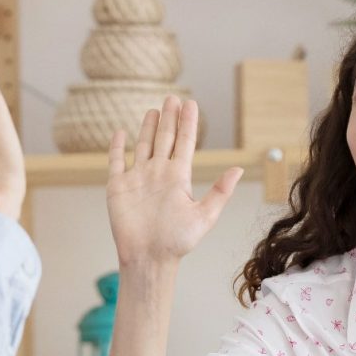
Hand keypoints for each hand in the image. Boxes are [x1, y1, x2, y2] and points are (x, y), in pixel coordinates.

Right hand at [106, 96, 241, 268]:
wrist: (148, 258)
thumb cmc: (177, 242)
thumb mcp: (204, 216)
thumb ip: (220, 192)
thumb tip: (238, 169)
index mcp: (178, 177)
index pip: (184, 143)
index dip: (188, 123)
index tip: (191, 103)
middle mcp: (158, 174)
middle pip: (165, 138)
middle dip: (170, 118)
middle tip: (173, 98)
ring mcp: (137, 179)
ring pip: (143, 146)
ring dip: (148, 128)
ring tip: (154, 110)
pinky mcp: (118, 187)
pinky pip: (116, 162)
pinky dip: (117, 147)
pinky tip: (121, 133)